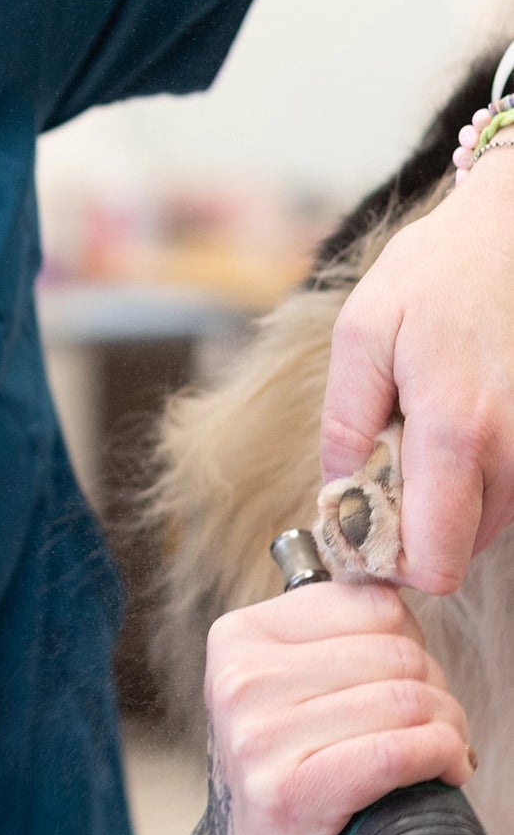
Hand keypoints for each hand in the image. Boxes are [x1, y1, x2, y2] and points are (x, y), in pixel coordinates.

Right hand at [200, 582, 472, 834]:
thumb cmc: (286, 778)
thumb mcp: (289, 689)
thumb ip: (337, 637)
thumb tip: (412, 592)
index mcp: (237, 638)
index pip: (372, 604)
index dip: (410, 643)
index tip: (402, 684)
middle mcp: (240, 681)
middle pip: (398, 652)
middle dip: (437, 692)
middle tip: (430, 730)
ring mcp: (259, 737)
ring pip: (409, 700)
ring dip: (448, 731)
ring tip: (436, 756)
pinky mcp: (291, 793)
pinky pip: (400, 751)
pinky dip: (441, 759)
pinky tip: (441, 773)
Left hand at [319, 152, 513, 594]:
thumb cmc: (439, 272)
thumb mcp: (363, 333)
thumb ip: (347, 421)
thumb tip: (339, 491)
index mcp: (457, 433)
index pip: (433, 561)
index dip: (390, 560)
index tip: (360, 526)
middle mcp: (512, 454)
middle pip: (458, 551)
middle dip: (413, 525)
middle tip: (385, 464)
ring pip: (485, 525)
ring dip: (444, 499)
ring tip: (422, 430)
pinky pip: (507, 491)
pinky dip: (474, 476)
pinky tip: (454, 425)